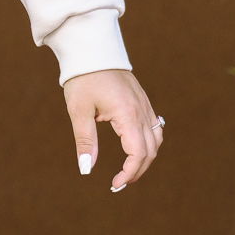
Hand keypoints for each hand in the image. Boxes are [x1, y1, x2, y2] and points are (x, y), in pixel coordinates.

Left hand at [64, 70, 163, 192]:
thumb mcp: (79, 111)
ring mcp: (145, 105)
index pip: (138, 153)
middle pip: (150, 150)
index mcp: (127, 114)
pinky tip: (135, 149)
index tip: (115, 183)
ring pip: (156, 140)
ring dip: (145, 158)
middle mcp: (142, 111)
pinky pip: (155, 127)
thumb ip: (85, 140)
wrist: (92, 50)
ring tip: (128, 170)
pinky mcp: (143, 101)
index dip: (129, 172)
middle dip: (137, 170)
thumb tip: (86, 169)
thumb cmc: (83, 79)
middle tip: (119, 183)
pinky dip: (149, 143)